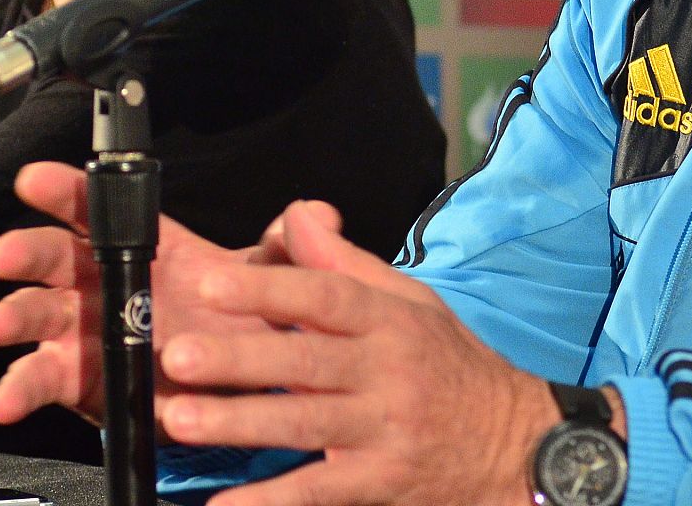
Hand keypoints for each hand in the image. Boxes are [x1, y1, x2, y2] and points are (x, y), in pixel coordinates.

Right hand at [0, 162, 338, 426]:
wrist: (246, 381)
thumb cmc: (245, 317)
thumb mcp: (273, 277)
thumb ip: (289, 245)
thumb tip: (315, 213)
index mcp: (151, 247)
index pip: (102, 209)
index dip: (68, 190)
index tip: (37, 178)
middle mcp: (107, 283)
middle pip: (54, 257)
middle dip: (28, 250)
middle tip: (10, 253)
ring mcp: (88, 330)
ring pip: (37, 316)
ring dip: (13, 317)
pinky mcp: (82, 379)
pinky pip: (44, 379)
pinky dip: (20, 388)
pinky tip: (8, 397)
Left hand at [155, 200, 559, 505]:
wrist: (511, 439)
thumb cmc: (448, 363)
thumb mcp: (411, 301)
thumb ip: (346, 263)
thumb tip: (295, 215)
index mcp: (390, 321)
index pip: (326, 297)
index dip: (269, 289)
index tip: (212, 283)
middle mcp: (388, 371)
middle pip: (308, 361)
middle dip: (241, 357)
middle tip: (181, 354)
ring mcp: (385, 429)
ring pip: (306, 424)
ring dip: (242, 422)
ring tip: (182, 418)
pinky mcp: (380, 482)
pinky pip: (321, 492)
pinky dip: (271, 502)